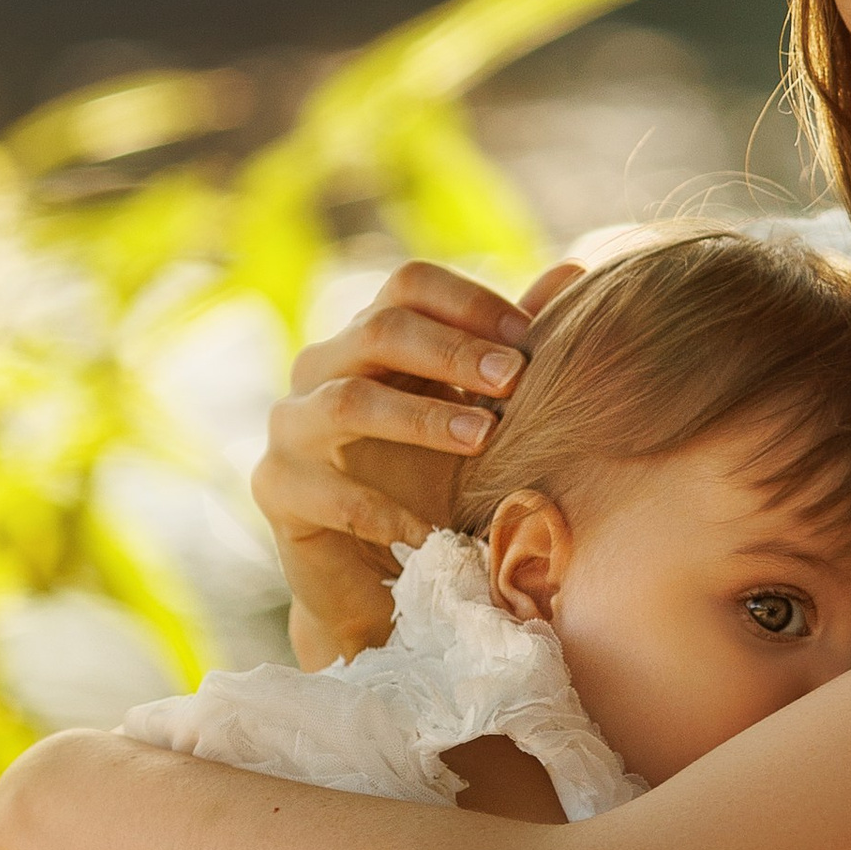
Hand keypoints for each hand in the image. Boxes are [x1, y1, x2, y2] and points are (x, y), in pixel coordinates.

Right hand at [252, 257, 580, 664]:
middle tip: (515, 379)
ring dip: (422, 418)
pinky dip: (384, 509)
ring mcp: (290, 427)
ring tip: (483, 440)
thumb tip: (575, 270)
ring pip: (346, 400)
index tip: (529, 337)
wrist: (377, 580)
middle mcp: (322, 368)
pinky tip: (431, 527)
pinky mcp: (275, 488)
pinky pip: (327, 491)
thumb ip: (510, 349)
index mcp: (371, 338)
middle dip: (453, 351)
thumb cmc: (432, 483)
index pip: (409, 284)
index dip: (469, 301)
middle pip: (378, 328)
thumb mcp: (479, 414)